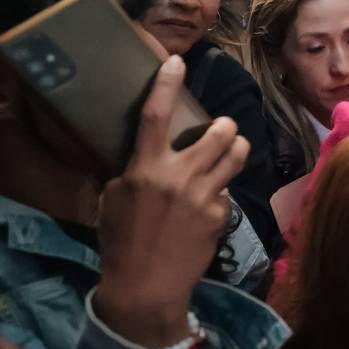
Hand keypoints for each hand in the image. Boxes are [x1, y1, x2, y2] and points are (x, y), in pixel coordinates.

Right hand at [93, 56, 249, 348]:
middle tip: (219, 128)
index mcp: (145, 169)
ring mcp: (204, 195)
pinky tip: (208, 206)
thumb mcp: (113, 200)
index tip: (177, 61)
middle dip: (223, 125)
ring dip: (235, 147)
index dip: (166, 85)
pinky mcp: (220, 215)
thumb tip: (142, 155)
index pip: (155, 116)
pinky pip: (227, 191)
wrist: (145, 287)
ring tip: (229, 150)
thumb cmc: (120, 242)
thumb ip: (131, 172)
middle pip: (217, 131)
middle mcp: (178, 176)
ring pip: (235, 154)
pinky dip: (220, 192)